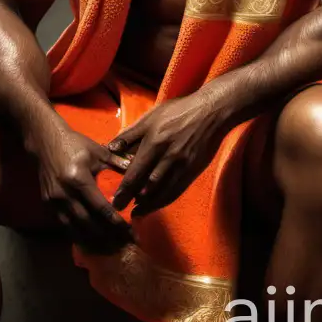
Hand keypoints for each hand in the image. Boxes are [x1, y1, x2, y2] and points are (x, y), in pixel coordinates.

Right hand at [26, 116, 131, 251]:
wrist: (45, 141)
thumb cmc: (75, 144)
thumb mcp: (99, 151)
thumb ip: (119, 163)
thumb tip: (140, 173)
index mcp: (79, 180)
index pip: (100, 208)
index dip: (115, 223)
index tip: (130, 233)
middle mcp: (65, 195)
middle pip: (88, 224)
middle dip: (108, 237)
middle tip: (125, 246)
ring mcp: (54, 202)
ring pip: (75, 229)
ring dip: (93, 242)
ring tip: (111, 250)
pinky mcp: (48, 206)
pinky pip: (65, 226)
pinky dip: (78, 237)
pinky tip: (90, 244)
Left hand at [108, 89, 233, 215]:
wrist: (211, 111)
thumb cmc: (178, 111)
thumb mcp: (150, 117)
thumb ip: (130, 134)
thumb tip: (110, 149)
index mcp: (154, 142)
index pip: (134, 172)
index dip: (124, 189)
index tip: (114, 201)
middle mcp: (167, 157)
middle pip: (146, 186)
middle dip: (132, 199)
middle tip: (119, 209)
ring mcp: (182, 165)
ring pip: (162, 191)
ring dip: (148, 204)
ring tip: (137, 211)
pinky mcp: (193, 169)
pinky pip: (177, 190)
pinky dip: (166, 200)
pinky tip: (157, 204)